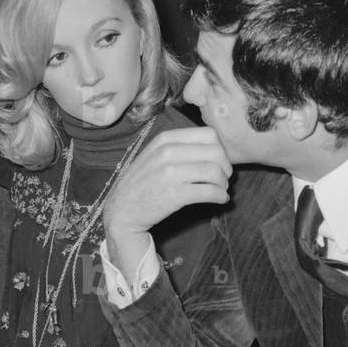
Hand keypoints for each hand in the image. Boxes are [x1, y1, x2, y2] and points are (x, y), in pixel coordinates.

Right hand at [104, 128, 230, 279]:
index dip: (220, 149)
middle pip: (216, 152)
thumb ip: (179, 147)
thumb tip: (214, 149)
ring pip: (215, 172)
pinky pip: (209, 192)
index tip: (218, 162)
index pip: (209, 134)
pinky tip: (220, 200)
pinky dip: (220, 196)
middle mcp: (167, 153)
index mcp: (165, 139)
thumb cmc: (142, 184)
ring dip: (224, 184)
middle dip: (225, 167)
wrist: (122, 211)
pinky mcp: (174, 195)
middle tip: (224, 179)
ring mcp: (170, 174)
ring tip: (221, 190)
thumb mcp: (154, 156)